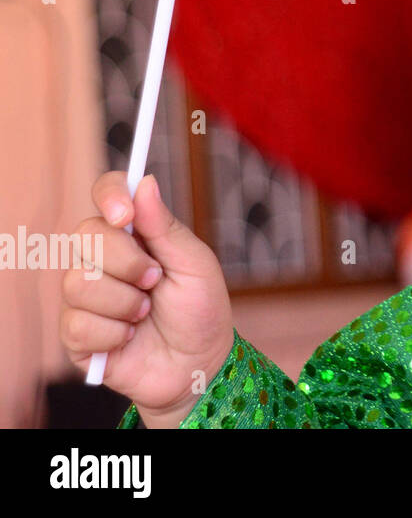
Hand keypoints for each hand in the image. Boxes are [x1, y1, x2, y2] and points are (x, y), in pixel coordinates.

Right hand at [60, 172, 233, 427]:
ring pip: (79, 282)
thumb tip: (144, 182)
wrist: (198, 364)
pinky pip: (78, 323)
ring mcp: (86, 294)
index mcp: (134, 234)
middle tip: (155, 280)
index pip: (106, 194)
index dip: (110, 196)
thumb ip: (166, 227)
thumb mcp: (196, 265)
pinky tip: (131, 338)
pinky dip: (114, 334)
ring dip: (125, 302)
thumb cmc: (201, 311)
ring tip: (147, 313)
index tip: (126, 214)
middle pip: (86, 235)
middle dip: (128, 261)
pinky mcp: (76, 333)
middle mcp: (102, 258)